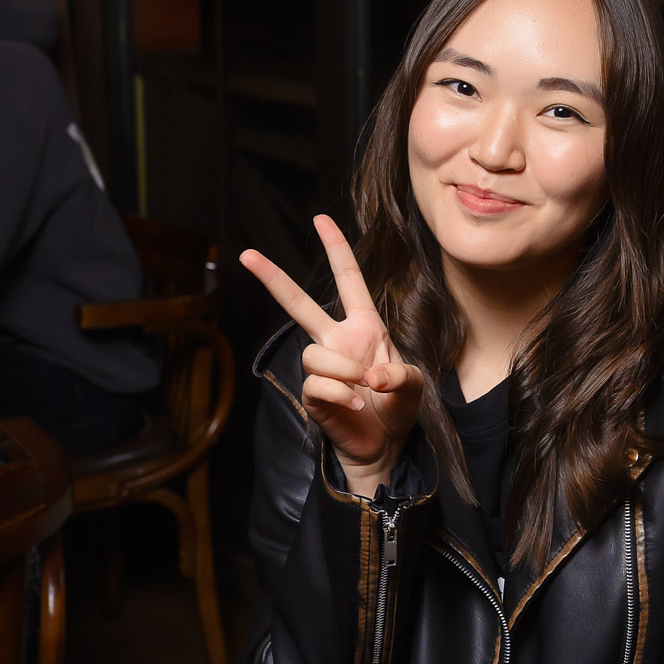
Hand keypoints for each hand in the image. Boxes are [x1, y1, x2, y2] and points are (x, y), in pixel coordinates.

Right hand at [241, 217, 423, 495]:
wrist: (385, 446)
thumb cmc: (398, 408)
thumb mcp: (415, 385)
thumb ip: (400, 375)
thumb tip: (367, 375)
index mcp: (364, 326)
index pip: (348, 279)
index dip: (336, 248)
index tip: (320, 218)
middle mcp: (337, 340)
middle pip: (298, 304)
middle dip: (273, 278)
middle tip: (247, 254)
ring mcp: (322, 367)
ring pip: (314, 354)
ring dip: (344, 371)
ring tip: (364, 389)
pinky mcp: (313, 394)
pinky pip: (318, 384)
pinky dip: (342, 396)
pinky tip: (356, 406)